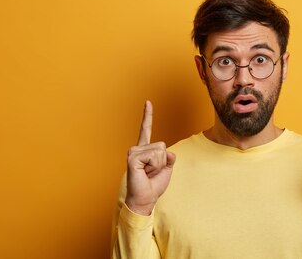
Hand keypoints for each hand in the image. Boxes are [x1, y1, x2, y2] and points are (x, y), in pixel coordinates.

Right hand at [125, 100, 175, 214]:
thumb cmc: (153, 186)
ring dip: (158, 165)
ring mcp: (134, 152)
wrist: (145, 200)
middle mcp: (137, 148)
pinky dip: (154, 166)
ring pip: (160, 150)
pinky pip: (154, 156)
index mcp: (144, 149)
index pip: (146, 129)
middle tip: (151, 173)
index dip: (147, 115)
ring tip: (148, 173)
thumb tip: (169, 152)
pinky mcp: (132, 158)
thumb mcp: (167, 169)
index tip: (148, 102)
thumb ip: (169, 158)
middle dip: (162, 161)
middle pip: (162, 145)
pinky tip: (144, 172)